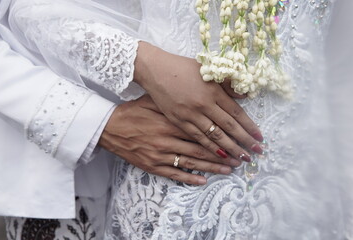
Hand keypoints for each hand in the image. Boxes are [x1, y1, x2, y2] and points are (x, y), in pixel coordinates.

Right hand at [98, 95, 241, 184]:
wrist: (110, 127)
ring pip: (192, 162)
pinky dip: (189, 178)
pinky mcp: (152, 165)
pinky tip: (202, 180)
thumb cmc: (134, 111)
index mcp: (172, 121)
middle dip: (225, 153)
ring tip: (230, 169)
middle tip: (242, 157)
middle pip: (203, 148)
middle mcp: (168, 139)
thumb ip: (177, 101)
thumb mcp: (155, 100)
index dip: (224, 134)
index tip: (240, 138)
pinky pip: (174, 173)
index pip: (204, 129)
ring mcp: (160, 154)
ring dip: (212, 166)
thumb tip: (203, 93)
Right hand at [134, 42, 263, 161]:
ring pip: (212, 138)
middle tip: (256, 153)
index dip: (249, 127)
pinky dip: (207, 152)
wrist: (154, 70)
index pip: (236, 113)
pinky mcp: (176, 122)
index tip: (259, 138)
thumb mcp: (206, 70)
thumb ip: (225, 84)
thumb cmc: (180, 67)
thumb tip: (244, 96)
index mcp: (212, 91)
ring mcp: (188, 116)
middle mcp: (202, 106)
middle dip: (243, 142)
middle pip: (227, 128)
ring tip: (239, 161)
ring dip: (228, 150)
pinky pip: (195, 140)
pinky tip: (216, 161)